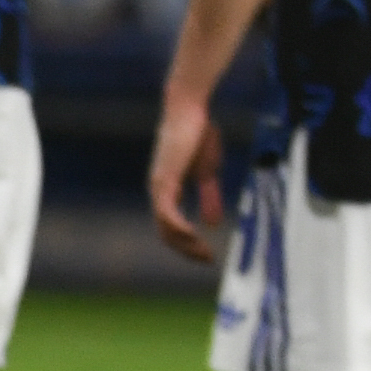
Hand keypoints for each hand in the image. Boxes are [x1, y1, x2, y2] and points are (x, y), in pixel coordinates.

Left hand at [149, 89, 226, 263]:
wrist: (190, 110)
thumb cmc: (198, 136)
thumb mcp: (208, 172)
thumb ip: (209, 196)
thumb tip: (211, 224)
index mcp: (168, 191)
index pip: (172, 227)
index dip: (189, 244)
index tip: (208, 254)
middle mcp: (159, 192)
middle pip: (167, 233)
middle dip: (187, 250)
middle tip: (208, 259)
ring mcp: (159, 186)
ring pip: (165, 227)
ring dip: (185, 243)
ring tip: (204, 252)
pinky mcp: (164, 179)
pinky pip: (167, 212)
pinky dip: (179, 227)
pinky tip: (193, 235)